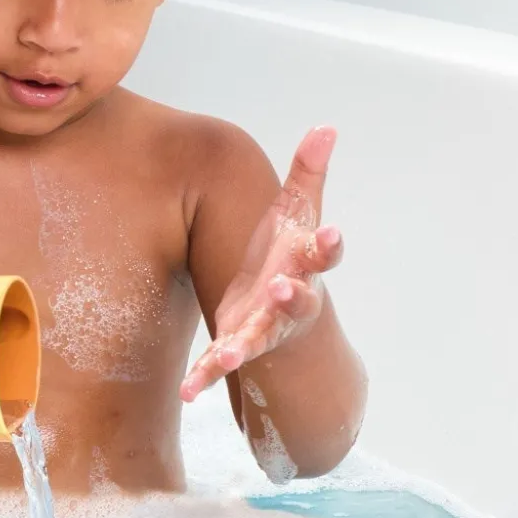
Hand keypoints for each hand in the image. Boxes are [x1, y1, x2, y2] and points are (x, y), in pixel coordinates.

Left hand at [180, 126, 343, 402]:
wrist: (283, 315)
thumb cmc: (288, 254)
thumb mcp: (296, 213)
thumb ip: (308, 174)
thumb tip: (326, 126)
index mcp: (306, 263)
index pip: (324, 253)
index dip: (328, 244)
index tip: (330, 233)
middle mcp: (292, 299)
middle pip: (298, 298)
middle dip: (293, 294)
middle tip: (284, 288)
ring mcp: (266, 327)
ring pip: (258, 339)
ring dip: (245, 346)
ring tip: (231, 355)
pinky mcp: (238, 345)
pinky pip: (220, 364)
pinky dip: (204, 377)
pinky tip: (187, 392)